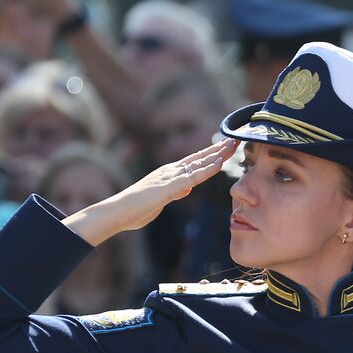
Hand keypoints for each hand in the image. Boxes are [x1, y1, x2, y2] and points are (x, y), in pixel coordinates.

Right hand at [62, 139, 237, 245]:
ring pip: (198, 164)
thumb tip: (187, 189)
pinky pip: (191, 178)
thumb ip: (175, 193)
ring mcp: (169, 177)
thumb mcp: (162, 200)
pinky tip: (218, 164)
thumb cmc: (135, 209)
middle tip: (236, 140)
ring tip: (232, 146)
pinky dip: (206, 170)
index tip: (227, 147)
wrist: (116, 213)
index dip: (212, 154)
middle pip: (199, 158)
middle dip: (218, 149)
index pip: (195, 161)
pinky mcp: (168, 188)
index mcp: (169, 174)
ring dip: (217, 155)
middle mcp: (170, 171)